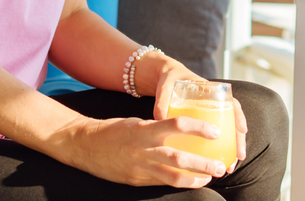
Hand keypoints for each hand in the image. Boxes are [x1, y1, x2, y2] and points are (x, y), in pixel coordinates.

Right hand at [52, 114, 229, 187]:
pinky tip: (188, 182)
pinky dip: (177, 183)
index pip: (177, 125)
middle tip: (220, 166)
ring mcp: (139, 168)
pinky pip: (160, 183)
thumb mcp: (137, 122)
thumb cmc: (114, 129)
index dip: (199, 129)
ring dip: (194, 179)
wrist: (84, 144)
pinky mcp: (135, 181)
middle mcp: (143, 150)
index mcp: (145, 129)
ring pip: (172, 178)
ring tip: (208, 178)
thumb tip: (185, 131)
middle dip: (203, 165)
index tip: (216, 132)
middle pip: (179, 160)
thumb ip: (158, 128)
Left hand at [145, 54, 247, 171]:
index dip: (239, 116)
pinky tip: (213, 164)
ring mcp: (209, 114)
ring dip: (230, 149)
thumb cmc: (168, 80)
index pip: (231, 103)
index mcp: (211, 92)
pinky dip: (216, 150)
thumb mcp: (166, 86)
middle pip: (233, 122)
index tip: (242, 131)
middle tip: (240, 156)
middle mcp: (214, 104)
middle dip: (239, 140)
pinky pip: (212, 137)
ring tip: (230, 167)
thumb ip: (163, 100)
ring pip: (226, 132)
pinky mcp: (200, 123)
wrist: (164, 78)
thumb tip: (160, 119)